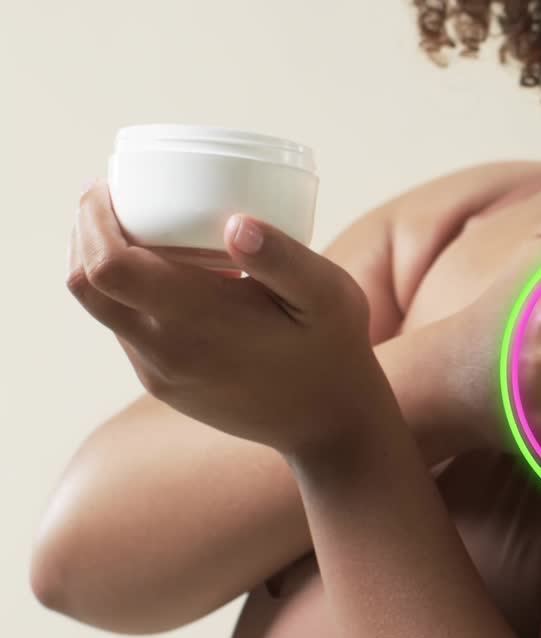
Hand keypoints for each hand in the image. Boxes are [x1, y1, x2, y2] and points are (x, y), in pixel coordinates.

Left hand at [66, 181, 387, 456]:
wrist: (330, 426)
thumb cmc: (334, 350)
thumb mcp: (328, 296)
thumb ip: (284, 258)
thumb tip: (236, 223)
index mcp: (197, 321)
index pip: (107, 266)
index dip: (93, 220)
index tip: (106, 186)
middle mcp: (164, 352)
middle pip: (84, 285)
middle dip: (83, 235)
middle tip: (108, 198)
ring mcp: (159, 373)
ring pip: (101, 310)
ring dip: (101, 263)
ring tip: (132, 227)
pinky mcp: (164, 385)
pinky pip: (126, 331)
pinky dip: (126, 294)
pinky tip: (161, 274)